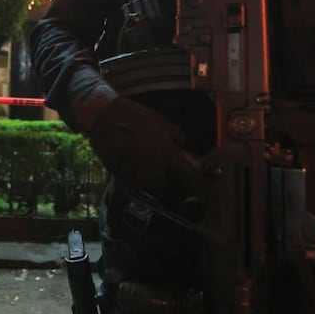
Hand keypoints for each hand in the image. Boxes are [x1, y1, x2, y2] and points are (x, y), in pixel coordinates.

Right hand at [87, 97, 202, 194]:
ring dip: (161, 183)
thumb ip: (180, 140)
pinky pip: (141, 186)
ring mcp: (140, 176)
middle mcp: (156, 169)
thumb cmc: (136, 117)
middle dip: (179, 185)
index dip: (203, 191)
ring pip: (158, 189)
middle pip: (175, 189)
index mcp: (170, 154)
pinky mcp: (125, 179)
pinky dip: (145, 181)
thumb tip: (190, 153)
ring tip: (155, 168)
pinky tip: (140, 167)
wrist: (106, 118)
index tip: (208, 196)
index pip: (192, 180)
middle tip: (176, 175)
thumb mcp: (164, 123)